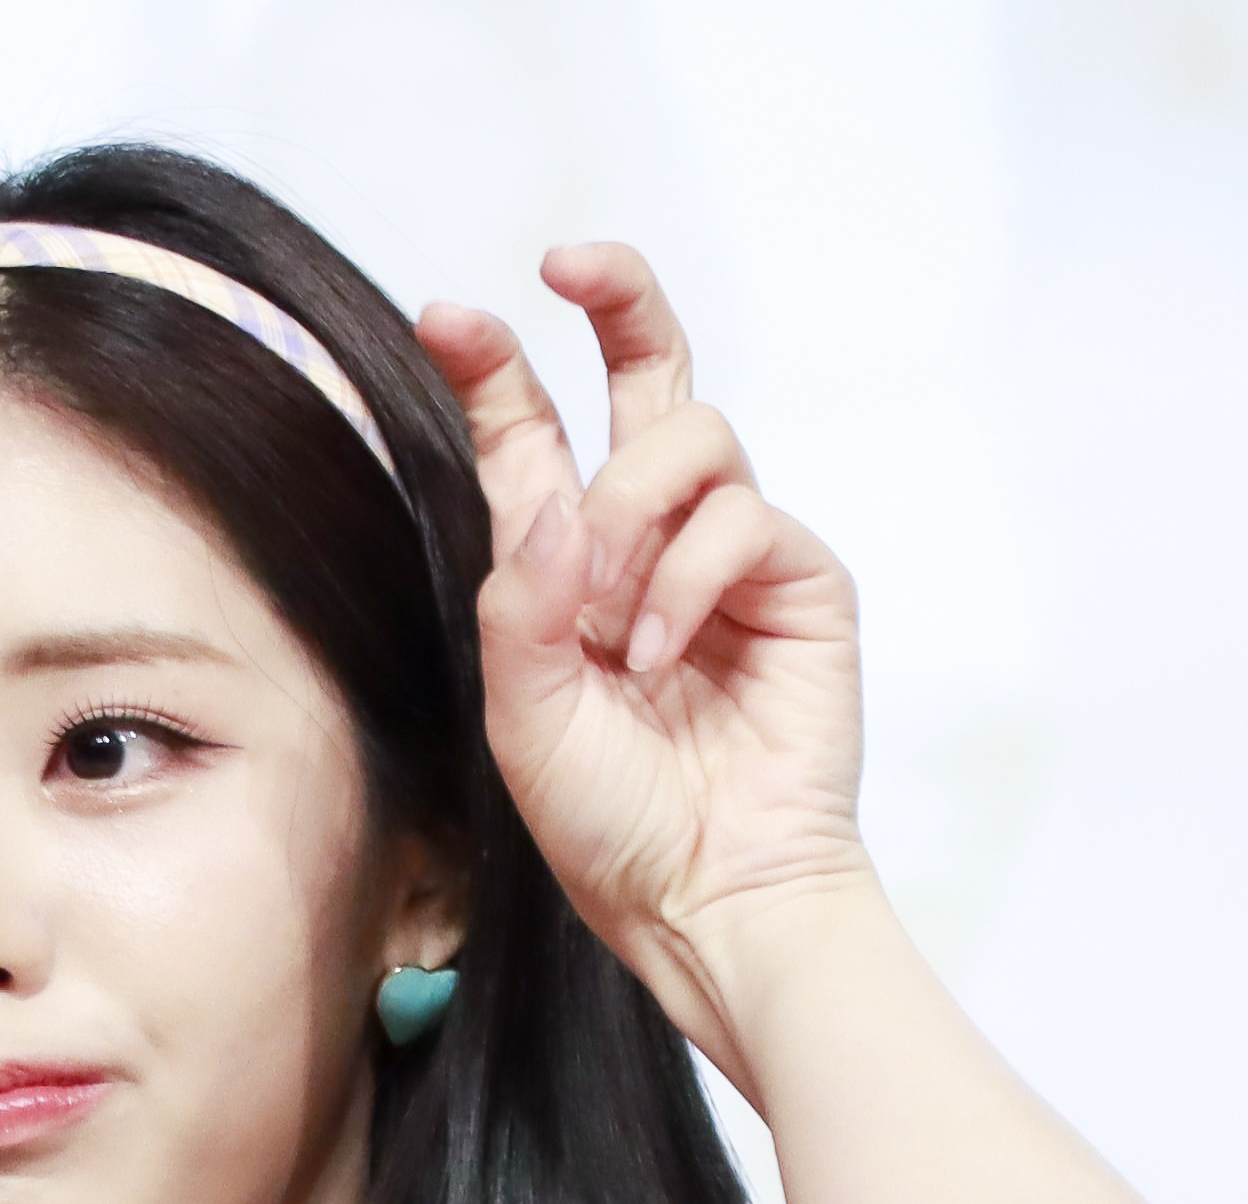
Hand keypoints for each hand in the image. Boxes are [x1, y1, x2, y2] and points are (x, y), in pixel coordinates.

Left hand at [419, 247, 868, 1083]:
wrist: (707, 898)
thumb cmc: (614, 828)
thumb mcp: (526, 718)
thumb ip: (521, 604)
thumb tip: (551, 497)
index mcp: (570, 572)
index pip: (536, 440)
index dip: (498, 370)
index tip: (449, 316)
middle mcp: (651, 546)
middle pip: (649, 374)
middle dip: (617, 297)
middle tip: (572, 261)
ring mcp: (731, 558)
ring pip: (688, 437)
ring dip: (634, 516)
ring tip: (617, 628)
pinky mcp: (798, 581)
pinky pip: (742, 516)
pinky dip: (688, 578)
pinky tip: (663, 655)